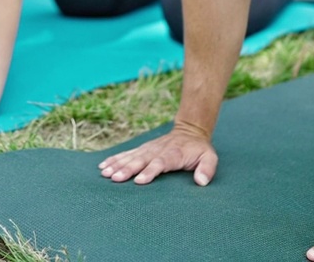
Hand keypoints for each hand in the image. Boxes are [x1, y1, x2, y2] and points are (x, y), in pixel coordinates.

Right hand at [97, 125, 217, 185]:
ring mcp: (148, 149)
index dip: (150, 171)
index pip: (160, 163)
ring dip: (117, 164)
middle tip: (115, 178)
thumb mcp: (209, 157)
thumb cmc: (198, 149)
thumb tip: (201, 182)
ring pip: (131, 157)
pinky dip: (115, 159)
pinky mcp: (142, 149)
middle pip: (141, 160)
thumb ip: (207, 169)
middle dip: (127, 169)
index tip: (139, 180)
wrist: (189, 130)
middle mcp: (157, 151)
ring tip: (105, 173)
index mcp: (173, 155)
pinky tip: (103, 166)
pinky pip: (126, 154)